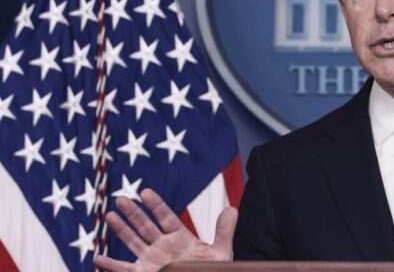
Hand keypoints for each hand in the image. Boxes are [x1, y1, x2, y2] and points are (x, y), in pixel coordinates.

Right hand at [94, 188, 237, 271]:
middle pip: (146, 226)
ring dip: (122, 230)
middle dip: (133, 213)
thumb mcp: (220, 253)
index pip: (165, 217)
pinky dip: (112, 266)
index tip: (145, 192)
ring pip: (134, 242)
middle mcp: (163, 247)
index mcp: (180, 238)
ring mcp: (152, 260)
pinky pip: (125, 270)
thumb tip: (232, 208)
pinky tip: (98, 258)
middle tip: (121, 198)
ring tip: (109, 215)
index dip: (156, 205)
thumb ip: (224, 232)